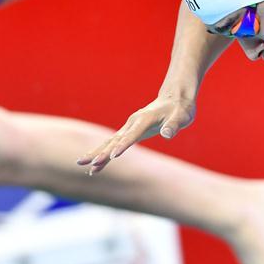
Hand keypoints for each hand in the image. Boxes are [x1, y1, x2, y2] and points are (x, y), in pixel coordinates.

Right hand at [77, 96, 195, 173]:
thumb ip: (174, 125)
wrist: (175, 99)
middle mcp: (133, 122)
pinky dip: (104, 153)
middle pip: (115, 139)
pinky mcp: (130, 131)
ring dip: (97, 153)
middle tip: (86, 163)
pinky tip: (96, 165)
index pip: (132, 135)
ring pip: (110, 141)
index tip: (113, 156)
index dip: (123, 145)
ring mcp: (130, 126)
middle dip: (101, 152)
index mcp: (144, 119)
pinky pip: (114, 143)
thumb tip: (167, 134)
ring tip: (82, 164)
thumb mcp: (182, 116)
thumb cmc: (180, 109)